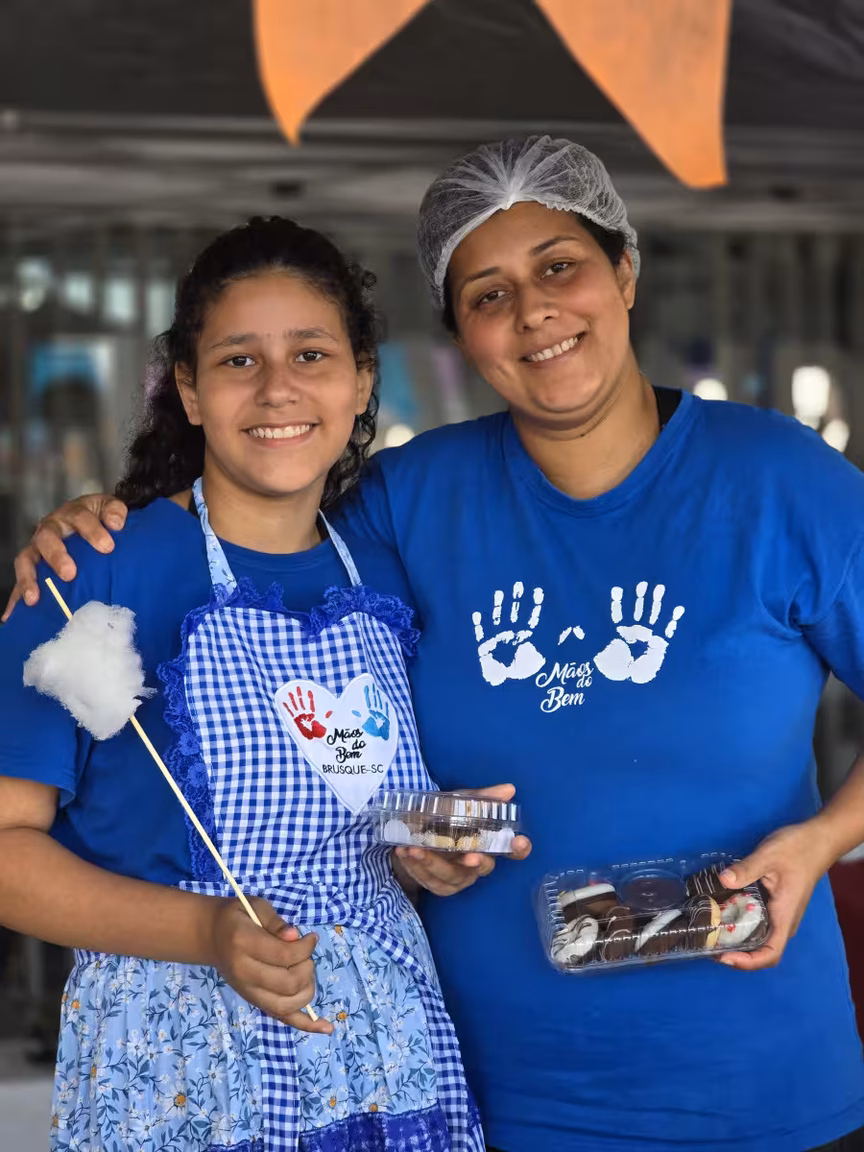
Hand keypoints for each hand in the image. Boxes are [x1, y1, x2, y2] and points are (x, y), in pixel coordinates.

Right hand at [2, 494, 126, 620]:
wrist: (92, 521)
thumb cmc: (101, 519)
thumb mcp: (110, 509)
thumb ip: (115, 511)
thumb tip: (115, 523)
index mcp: (73, 514)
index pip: (80, 518)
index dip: (92, 531)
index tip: (107, 547)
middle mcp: (52, 529)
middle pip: (47, 538)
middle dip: (57, 556)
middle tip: (69, 574)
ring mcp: (39, 548)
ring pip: (27, 560)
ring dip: (28, 579)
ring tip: (33, 599)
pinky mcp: (33, 567)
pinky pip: (20, 582)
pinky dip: (15, 598)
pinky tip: (12, 616)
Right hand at [209, 897, 331, 1034]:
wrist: (211, 936)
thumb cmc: (237, 917)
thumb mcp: (256, 907)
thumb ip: (276, 922)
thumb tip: (296, 937)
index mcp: (244, 944)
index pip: (285, 955)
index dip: (306, 947)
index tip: (311, 937)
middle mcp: (244, 973)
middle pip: (289, 983)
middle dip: (307, 967)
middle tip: (305, 952)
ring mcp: (248, 992)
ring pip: (288, 1004)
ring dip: (307, 988)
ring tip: (304, 970)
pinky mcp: (254, 1001)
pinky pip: (281, 1018)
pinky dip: (305, 1025)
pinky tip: (326, 1028)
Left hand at [393, 784, 531, 896]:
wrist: (412, 835)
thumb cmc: (443, 819)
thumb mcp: (460, 803)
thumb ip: (482, 799)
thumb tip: (509, 789)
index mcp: (487, 843)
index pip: (511, 850)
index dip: (518, 848)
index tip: (519, 840)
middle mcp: (477, 864)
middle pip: (484, 868)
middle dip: (476, 863)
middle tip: (468, 855)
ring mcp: (459, 878)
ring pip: (452, 875)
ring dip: (433, 862)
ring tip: (415, 848)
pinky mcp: (439, 886)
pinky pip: (430, 880)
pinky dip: (416, 866)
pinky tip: (405, 852)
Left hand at [715, 821, 834, 970]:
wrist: (816, 840)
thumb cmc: (797, 849)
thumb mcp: (769, 856)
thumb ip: (746, 869)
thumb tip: (723, 880)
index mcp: (784, 915)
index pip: (771, 953)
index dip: (749, 962)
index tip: (724, 957)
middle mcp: (783, 920)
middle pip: (762, 950)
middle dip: (736, 953)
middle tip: (707, 942)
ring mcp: (779, 913)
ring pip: (759, 936)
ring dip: (737, 939)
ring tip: (710, 931)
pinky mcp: (774, 904)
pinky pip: (757, 922)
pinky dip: (740, 923)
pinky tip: (722, 911)